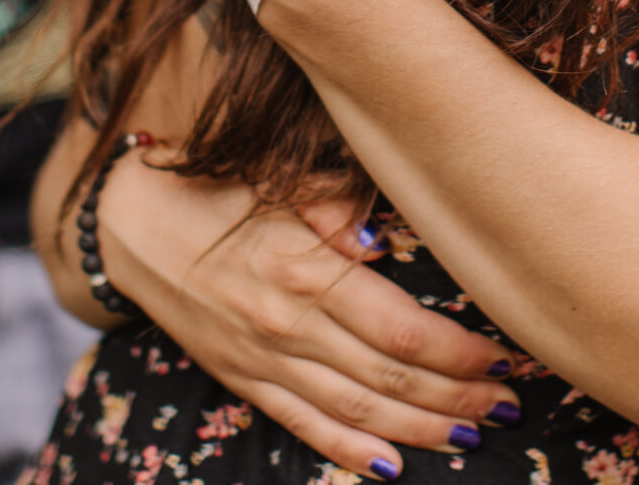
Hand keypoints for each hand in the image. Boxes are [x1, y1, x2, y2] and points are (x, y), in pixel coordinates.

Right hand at [99, 157, 517, 475]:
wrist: (127, 225)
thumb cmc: (214, 191)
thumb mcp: (274, 181)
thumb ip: (331, 207)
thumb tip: (383, 240)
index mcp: (304, 270)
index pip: (402, 331)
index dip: (460, 353)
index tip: (505, 355)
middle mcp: (288, 326)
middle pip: (391, 380)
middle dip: (459, 397)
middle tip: (511, 404)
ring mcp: (265, 361)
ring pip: (358, 412)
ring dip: (422, 430)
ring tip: (474, 437)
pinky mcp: (245, 382)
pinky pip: (304, 427)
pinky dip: (349, 452)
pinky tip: (390, 467)